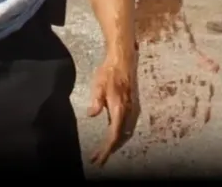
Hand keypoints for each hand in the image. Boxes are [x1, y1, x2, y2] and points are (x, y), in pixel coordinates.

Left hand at [86, 52, 139, 166]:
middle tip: (96, 160)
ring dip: (112, 144)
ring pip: (122, 133)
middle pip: (119, 138)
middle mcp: (127, 112)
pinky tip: (108, 137)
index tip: (98, 158)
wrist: (122, 61)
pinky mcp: (129, 107)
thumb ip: (96, 101)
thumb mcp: (98, 85)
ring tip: (101, 152)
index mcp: (119, 109)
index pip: (114, 135)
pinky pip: (123, 126)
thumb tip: (92, 114)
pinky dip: (115, 135)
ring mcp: (130, 110)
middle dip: (108, 150)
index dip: (106, 148)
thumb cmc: (109, 72)